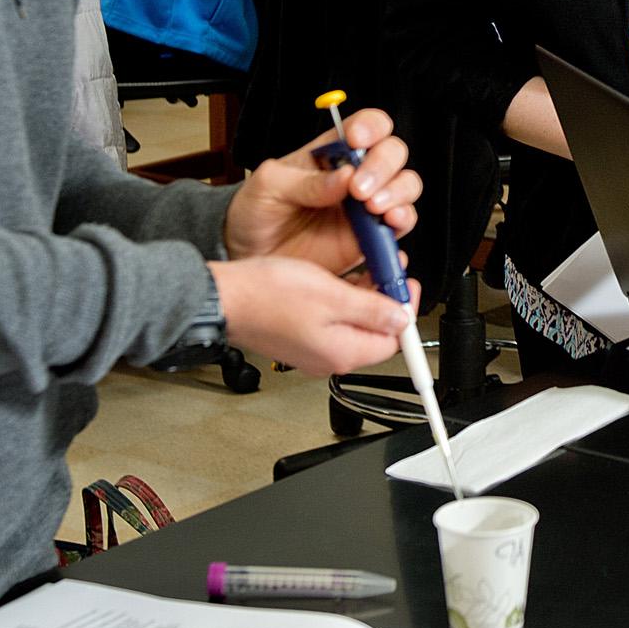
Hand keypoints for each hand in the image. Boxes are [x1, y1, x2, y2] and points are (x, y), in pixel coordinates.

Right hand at [213, 257, 418, 376]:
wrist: (223, 299)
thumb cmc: (267, 297)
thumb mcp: (332, 295)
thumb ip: (373, 310)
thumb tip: (402, 319)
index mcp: (342, 352)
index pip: (393, 341)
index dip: (404, 310)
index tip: (406, 284)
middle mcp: (328, 357)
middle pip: (374, 334)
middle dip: (384, 301)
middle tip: (385, 272)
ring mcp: (311, 350)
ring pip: (352, 325)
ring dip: (362, 298)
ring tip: (360, 270)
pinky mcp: (298, 338)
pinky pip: (330, 323)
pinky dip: (339, 302)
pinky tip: (334, 281)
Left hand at [221, 108, 419, 271]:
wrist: (251, 256)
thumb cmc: (257, 212)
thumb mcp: (268, 187)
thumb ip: (306, 181)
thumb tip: (344, 177)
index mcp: (332, 153)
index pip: (367, 126)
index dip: (370, 127)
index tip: (356, 140)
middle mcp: (356, 175)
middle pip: (393, 153)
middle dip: (383, 166)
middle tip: (359, 189)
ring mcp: (367, 207)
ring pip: (406, 186)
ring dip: (397, 193)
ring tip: (373, 208)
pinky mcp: (372, 237)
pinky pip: (401, 225)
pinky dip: (403, 221)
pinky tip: (388, 225)